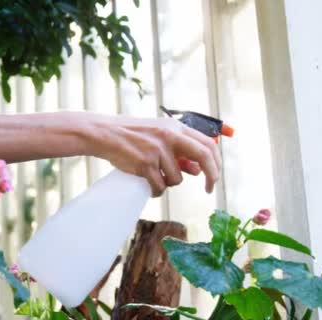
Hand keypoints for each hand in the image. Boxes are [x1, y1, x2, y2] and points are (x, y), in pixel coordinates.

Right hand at [85, 114, 221, 196]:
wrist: (105, 134)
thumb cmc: (133, 136)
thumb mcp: (159, 136)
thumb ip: (179, 150)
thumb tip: (199, 170)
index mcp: (175, 127)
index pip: (207, 143)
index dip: (216, 162)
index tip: (215, 175)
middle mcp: (169, 136)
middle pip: (203, 157)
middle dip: (211, 176)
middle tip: (209, 189)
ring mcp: (157, 150)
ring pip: (177, 178)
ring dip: (168, 183)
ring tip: (153, 175)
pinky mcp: (144, 164)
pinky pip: (159, 187)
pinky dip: (155, 190)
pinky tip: (147, 184)